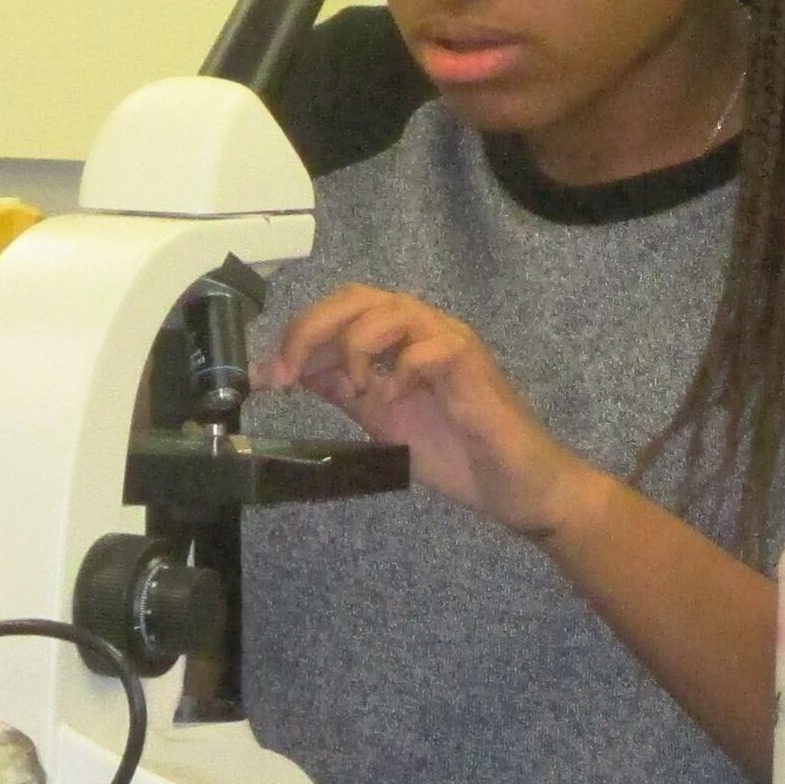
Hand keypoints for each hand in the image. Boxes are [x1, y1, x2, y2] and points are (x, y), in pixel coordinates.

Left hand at [257, 286, 611, 540]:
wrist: (515, 486)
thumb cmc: (458, 452)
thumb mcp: (382, 418)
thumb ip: (343, 389)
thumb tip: (286, 371)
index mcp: (401, 339)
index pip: (342, 308)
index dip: (300, 332)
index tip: (269, 375)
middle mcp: (426, 329)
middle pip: (360, 297)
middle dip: (313, 329)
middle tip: (289, 373)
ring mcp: (452, 343)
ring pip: (392, 310)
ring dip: (357, 346)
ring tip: (357, 389)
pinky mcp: (472, 366)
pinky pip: (429, 347)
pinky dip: (401, 371)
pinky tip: (396, 401)